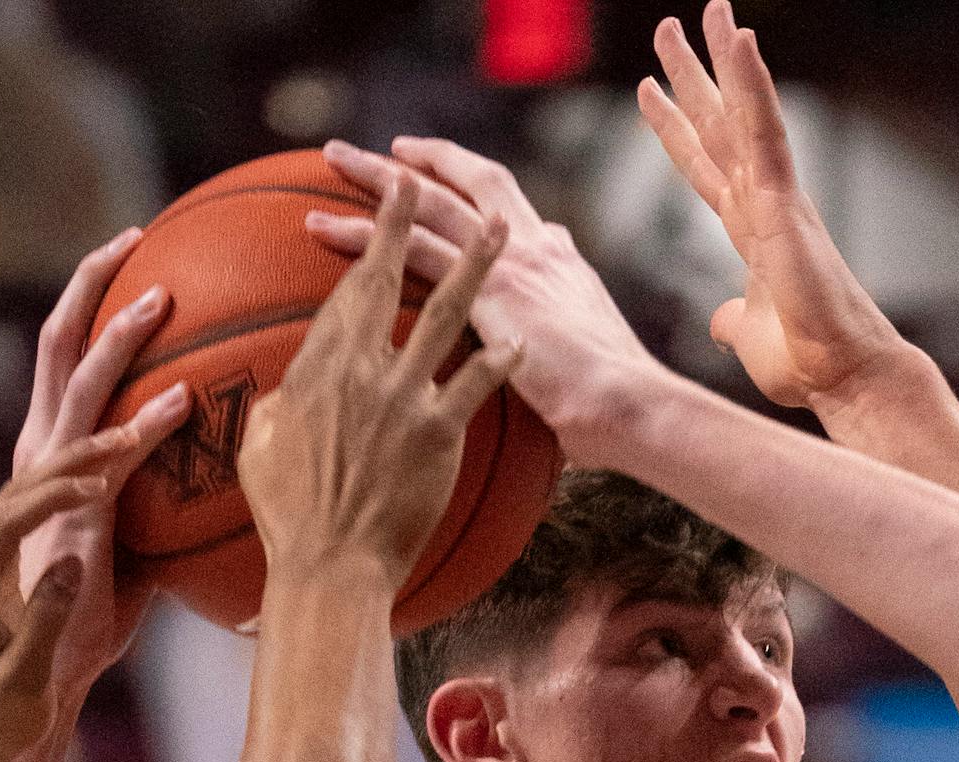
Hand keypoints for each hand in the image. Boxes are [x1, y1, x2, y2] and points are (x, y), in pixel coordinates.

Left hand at [0, 430, 166, 761]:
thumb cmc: (0, 719)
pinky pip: (33, 504)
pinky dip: (71, 479)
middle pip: (16, 488)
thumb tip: (71, 562)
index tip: (100, 483)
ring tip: (128, 428)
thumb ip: (45, 619)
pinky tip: (106, 461)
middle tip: (128, 425)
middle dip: (72, 453)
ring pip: (24, 488)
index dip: (52, 496)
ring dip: (76, 457)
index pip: (7, 522)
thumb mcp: (23, 682)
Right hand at [15, 229, 191, 696]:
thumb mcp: (134, 550)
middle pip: (59, 346)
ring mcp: (45, 486)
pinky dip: (136, 429)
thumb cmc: (81, 623)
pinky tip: (178, 403)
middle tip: (137, 234)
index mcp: (53, 454)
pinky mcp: (62, 525)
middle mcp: (39, 455)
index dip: (99, 304)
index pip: (71, 358)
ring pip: (73, 390)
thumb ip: (161, 508)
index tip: (142, 257)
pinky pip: (98, 465)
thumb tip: (223, 487)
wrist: (27, 684)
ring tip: (163, 300)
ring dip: (118, 341)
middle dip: (95, 285)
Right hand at [242, 176, 519, 598]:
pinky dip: (503, 359)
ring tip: (498, 229)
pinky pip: (479, 385)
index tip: (372, 208)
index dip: (362, 243)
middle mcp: (360, 371)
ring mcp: (403, 398)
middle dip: (403, 222)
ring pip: (446, 314)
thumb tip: (283, 389)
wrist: (329, 568)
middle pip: (387, 280)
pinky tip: (524, 339)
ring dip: (475, 265)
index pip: (347, 291)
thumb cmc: (288, 518)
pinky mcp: (440, 434)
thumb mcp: (262, 447)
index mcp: (316, 368)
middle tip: (416, 181)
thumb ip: (279, 405)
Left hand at [310, 138, 664, 466]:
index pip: (509, 212)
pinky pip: (415, 250)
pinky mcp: (491, 289)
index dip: (470, 188)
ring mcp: (513, 264)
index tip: (437, 180)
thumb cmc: (613, 411)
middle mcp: (537, 249)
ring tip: (332, 161)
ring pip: (433, 204)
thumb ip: (558, 347)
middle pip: (468, 184)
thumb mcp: (588, 361)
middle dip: (421, 162)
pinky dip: (367, 236)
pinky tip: (327, 227)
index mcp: (560, 263)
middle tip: (376, 153)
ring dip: (380, 179)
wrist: (631, 409)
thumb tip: (542, 368)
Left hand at [641, 2, 906, 410]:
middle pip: (718, 127)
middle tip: (670, 28)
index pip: (703, 168)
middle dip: (692, 77)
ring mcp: (776, 198)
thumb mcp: (749, 339)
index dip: (675, 130)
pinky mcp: (786, 201)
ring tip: (711, 9)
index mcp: (750, 231)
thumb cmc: (806, 365)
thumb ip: (733, 322)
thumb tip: (720, 322)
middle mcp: (763, 204)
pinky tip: (740, 43)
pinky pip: (766, 130)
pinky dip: (753, 85)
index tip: (648, 92)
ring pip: (743, 114)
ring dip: (725, 60)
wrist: (842, 375)